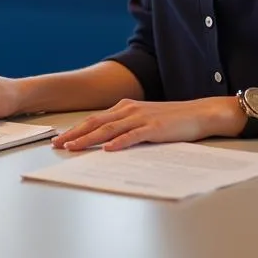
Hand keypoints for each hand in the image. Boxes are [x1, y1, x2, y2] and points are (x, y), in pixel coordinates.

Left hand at [52, 97, 242, 151]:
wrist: (199, 113)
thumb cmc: (172, 119)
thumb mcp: (144, 120)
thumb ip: (126, 128)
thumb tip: (106, 143)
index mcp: (124, 108)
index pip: (94, 119)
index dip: (76, 129)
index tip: (60, 139)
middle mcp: (128, 110)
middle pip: (96, 123)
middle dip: (75, 134)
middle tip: (57, 145)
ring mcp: (141, 118)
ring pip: (109, 130)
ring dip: (89, 139)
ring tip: (74, 147)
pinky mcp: (154, 128)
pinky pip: (133, 136)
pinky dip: (119, 142)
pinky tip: (108, 149)